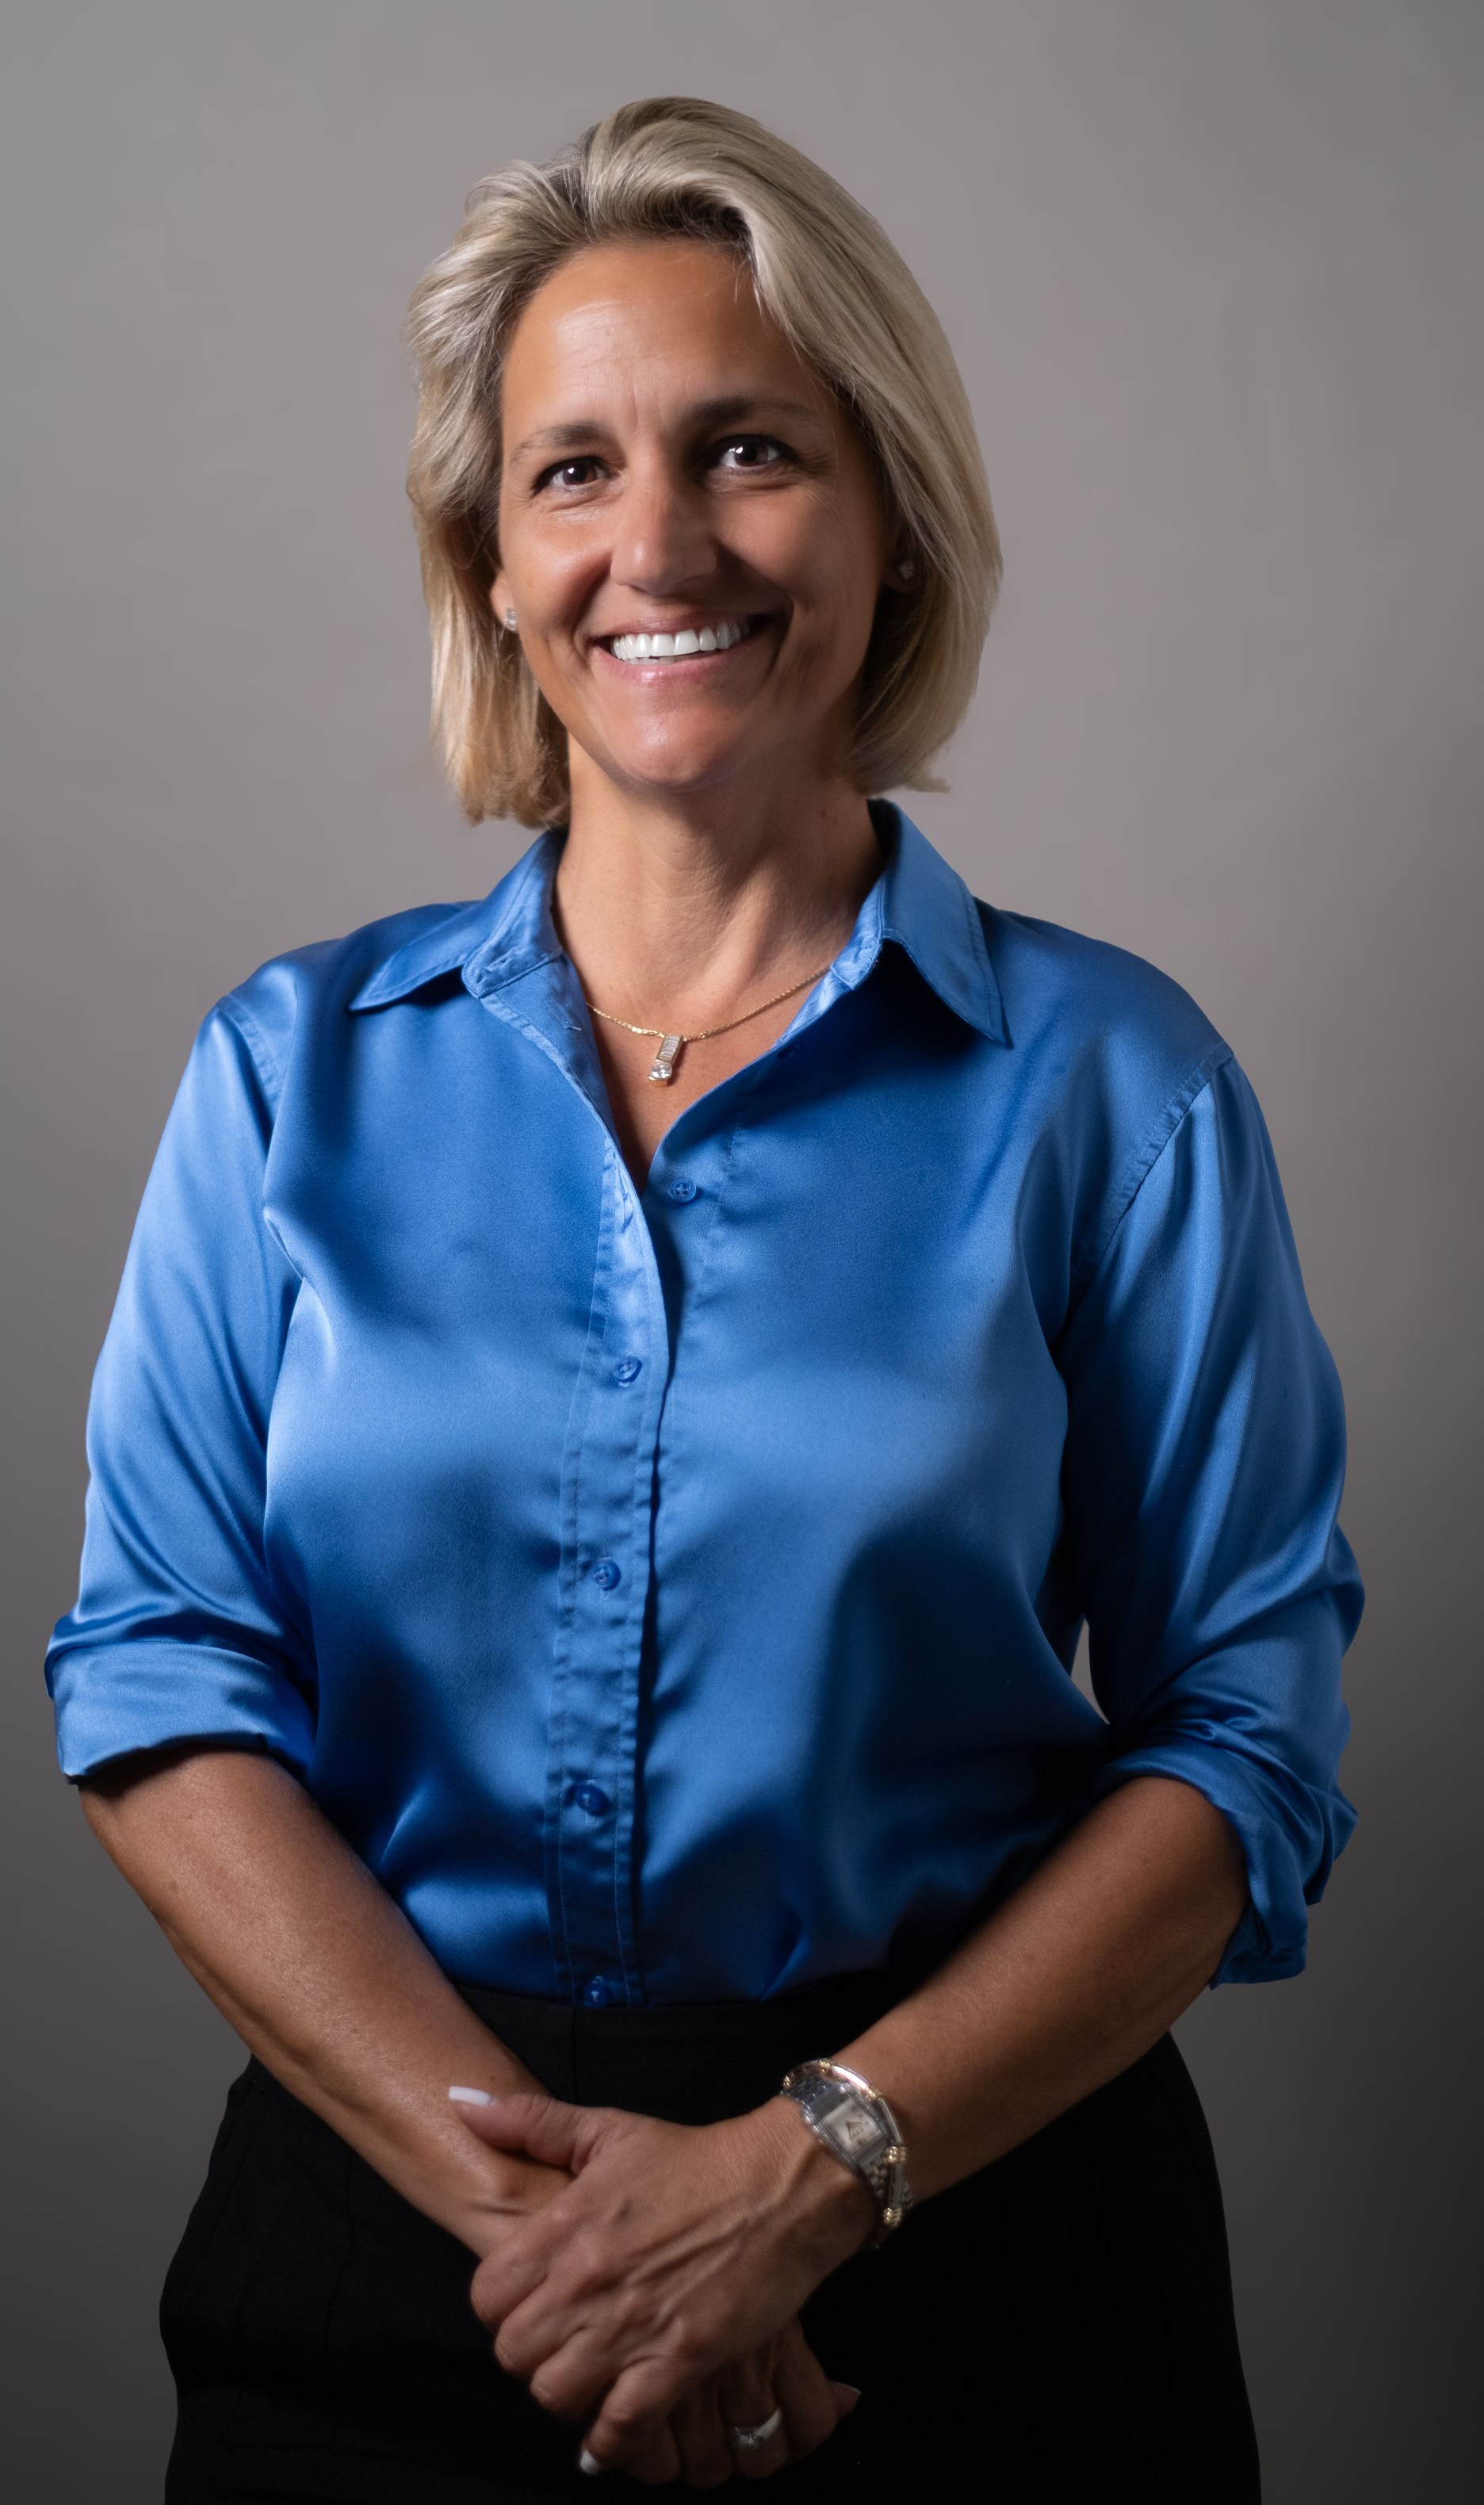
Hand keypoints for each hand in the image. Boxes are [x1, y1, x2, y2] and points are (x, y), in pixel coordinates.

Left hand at [453, 2088, 875, 2471]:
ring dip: (566, 2394)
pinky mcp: (681, 2358)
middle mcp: (589, 2279)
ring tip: (584, 2381)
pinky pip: (622, 2426)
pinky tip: (610, 2439)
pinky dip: (611, 2443)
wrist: (780, 2184)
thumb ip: (530, 2120)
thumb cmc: (694, 2159)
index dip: (499, 2307)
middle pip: (513, 2354)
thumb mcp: (609, 2128)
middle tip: (555, 2344)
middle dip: (528, 2354)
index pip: (485, 2297)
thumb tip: (461, 2102)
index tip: (524, 2304)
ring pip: (556, 2394)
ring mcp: (634, 2323)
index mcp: (565, 2224)